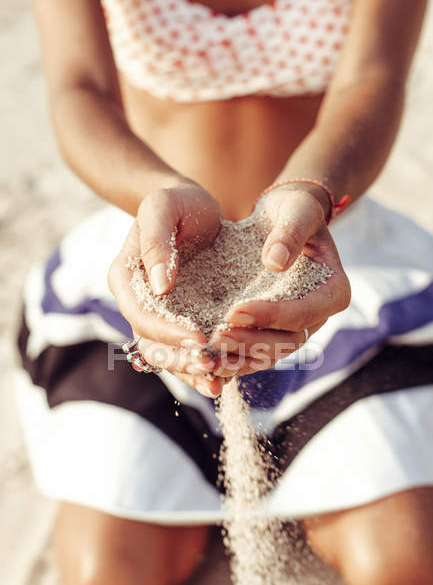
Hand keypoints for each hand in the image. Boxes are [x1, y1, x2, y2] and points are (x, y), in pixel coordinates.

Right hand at [108, 180, 224, 396]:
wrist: (193, 206)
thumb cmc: (175, 202)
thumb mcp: (163, 207)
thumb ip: (156, 242)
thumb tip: (160, 286)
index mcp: (126, 279)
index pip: (142, 316)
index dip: (168, 332)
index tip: (200, 340)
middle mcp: (139, 302)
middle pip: (153, 343)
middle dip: (181, 360)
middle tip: (213, 368)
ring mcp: (160, 313)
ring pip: (169, 353)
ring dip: (191, 371)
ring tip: (219, 382)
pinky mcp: (182, 318)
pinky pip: (187, 347)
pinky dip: (203, 363)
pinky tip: (226, 376)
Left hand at [209, 184, 350, 372]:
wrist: (285, 218)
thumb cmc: (295, 210)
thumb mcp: (297, 211)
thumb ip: (290, 233)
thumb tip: (275, 262)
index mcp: (334, 291)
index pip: (304, 313)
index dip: (271, 316)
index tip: (235, 310)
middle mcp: (318, 316)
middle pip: (287, 341)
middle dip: (251, 341)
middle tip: (216, 336)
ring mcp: (296, 327)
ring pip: (271, 353)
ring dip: (240, 356)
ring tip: (207, 352)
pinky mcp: (274, 330)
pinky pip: (256, 352)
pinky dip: (234, 358)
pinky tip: (207, 358)